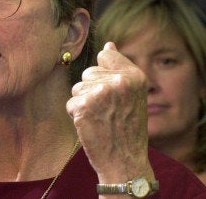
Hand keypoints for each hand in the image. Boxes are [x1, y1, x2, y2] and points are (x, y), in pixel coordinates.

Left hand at [66, 42, 154, 181]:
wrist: (125, 161)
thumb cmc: (128, 129)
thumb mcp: (133, 95)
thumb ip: (121, 69)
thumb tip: (108, 44)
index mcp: (135, 76)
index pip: (105, 55)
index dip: (104, 74)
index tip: (113, 93)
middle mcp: (119, 82)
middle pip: (89, 72)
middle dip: (93, 90)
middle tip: (108, 111)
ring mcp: (100, 94)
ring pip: (78, 87)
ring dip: (84, 102)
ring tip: (101, 118)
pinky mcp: (84, 106)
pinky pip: (71, 102)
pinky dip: (77, 115)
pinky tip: (91, 125)